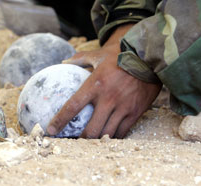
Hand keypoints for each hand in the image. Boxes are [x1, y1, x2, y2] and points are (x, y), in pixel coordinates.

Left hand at [47, 24, 161, 137]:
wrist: (149, 58)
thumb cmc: (120, 56)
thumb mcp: (98, 55)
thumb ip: (79, 59)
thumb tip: (63, 61)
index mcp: (95, 85)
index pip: (73, 106)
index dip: (60, 120)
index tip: (51, 129)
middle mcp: (108, 99)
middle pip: (91, 129)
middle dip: (80, 139)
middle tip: (73, 141)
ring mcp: (123, 107)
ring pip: (107, 134)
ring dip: (96, 141)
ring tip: (88, 144)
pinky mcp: (135, 112)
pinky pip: (122, 132)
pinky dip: (113, 137)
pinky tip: (106, 138)